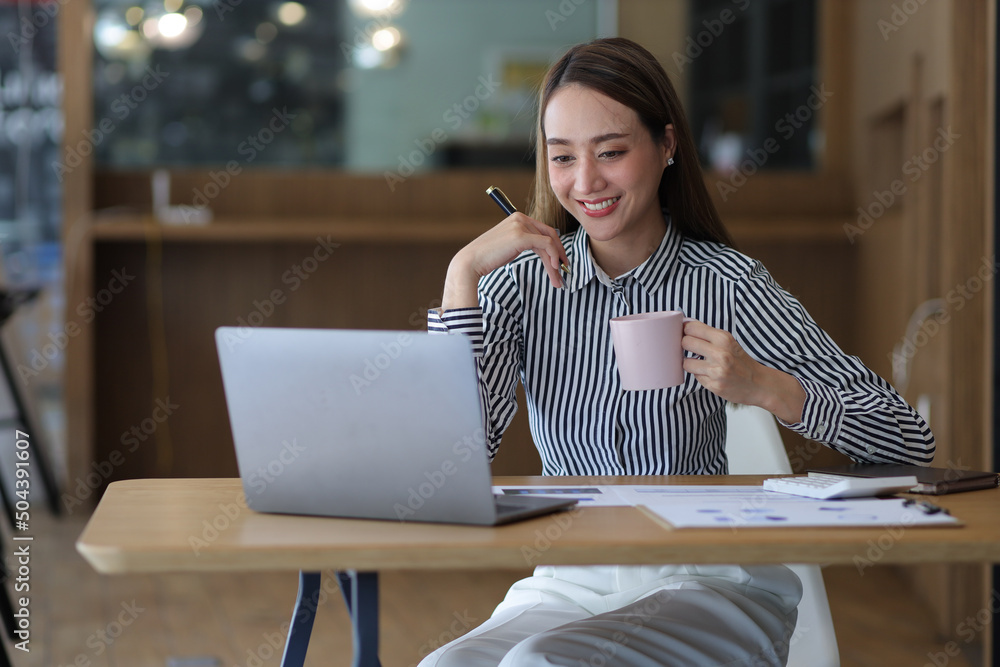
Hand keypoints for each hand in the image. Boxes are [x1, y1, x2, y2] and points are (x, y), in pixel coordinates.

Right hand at [442, 213, 569, 308]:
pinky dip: (553, 257)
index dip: (556, 247)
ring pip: (549, 243)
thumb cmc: (488, 258)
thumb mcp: (510, 246)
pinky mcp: (521, 236)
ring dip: (556, 262)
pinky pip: (546, 245)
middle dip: (559, 256)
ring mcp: (520, 226)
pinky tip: (554, 269)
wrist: (471, 262)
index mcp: (517, 218)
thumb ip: (525, 242)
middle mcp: (520, 218)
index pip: (544, 231)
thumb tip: (544, 251)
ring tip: (558, 279)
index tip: (561, 262)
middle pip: (549, 236)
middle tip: (564, 273)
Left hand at [682, 320, 805, 423]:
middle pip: (685, 342)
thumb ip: (708, 334)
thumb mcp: (728, 342)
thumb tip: (685, 325)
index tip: (686, 334)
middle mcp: (720, 353)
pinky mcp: (714, 385)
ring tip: (701, 364)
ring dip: (690, 363)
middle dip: (685, 345)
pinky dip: (700, 375)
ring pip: (686, 362)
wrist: (758, 384)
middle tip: (692, 349)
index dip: (686, 331)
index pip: (691, 328)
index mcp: (724, 338)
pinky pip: (695, 377)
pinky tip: (710, 375)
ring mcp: (716, 371)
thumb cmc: (741, 361)